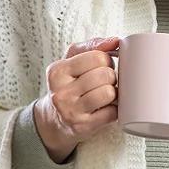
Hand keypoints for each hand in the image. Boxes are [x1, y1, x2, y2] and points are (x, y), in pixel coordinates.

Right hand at [32, 36, 120, 162]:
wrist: (54, 119)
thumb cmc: (68, 85)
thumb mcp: (71, 61)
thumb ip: (93, 46)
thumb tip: (114, 41)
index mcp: (57, 71)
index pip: (97, 57)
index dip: (106, 60)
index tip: (101, 66)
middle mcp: (61, 92)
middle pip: (105, 75)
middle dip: (110, 77)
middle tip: (104, 81)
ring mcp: (71, 111)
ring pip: (109, 93)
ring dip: (113, 93)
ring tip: (105, 94)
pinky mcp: (84, 126)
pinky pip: (112, 112)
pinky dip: (114, 109)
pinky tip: (105, 107)